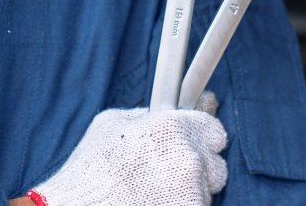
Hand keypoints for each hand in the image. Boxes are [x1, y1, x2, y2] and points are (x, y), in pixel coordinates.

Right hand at [24, 92, 226, 205]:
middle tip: (169, 174)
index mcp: (171, 127)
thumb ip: (149, 116)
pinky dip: (184, 205)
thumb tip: (170, 109)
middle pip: (215, 163)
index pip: (214, 131)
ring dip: (190, 191)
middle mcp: (187, 157)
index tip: (197, 145)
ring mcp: (191, 190)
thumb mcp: (112, 125)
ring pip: (207, 190)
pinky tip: (157, 203)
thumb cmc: (91, 171)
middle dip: (198, 168)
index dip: (203, 140)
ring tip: (155, 192)